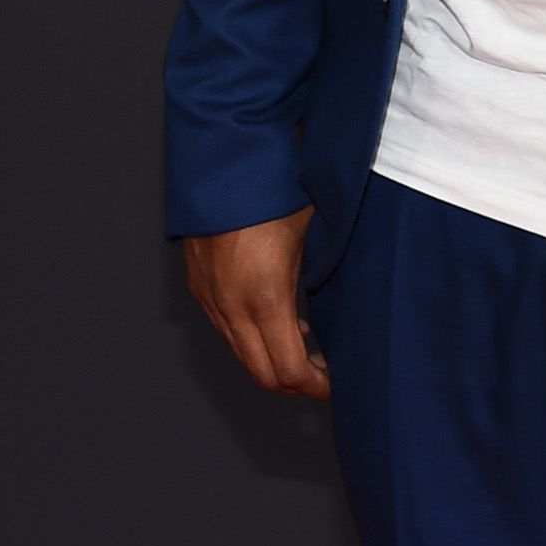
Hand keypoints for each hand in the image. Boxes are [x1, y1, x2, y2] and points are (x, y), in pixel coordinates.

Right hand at [183, 208, 327, 397]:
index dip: (316, 386)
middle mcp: (232, 307)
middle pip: (263, 374)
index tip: (335, 384)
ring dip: (272, 359)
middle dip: (295, 383)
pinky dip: (252, 338)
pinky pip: (226, 331)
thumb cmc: (273, 190)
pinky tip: (275, 319)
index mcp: (267, 297)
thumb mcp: (312, 236)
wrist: (221, 160)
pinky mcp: (199, 288)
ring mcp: (211, 299)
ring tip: (304, 346)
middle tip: (323, 374)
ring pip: (241, 355)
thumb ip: (322, 278)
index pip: (290, 370)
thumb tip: (346, 305)